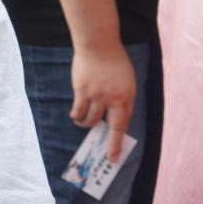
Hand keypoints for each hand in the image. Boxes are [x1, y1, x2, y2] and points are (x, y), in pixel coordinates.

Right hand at [70, 43, 136, 161]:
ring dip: (86, 124)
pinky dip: (76, 115)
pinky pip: (78, 110)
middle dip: (111, 145)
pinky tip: (75, 115)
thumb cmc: (114, 61)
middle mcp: (113, 99)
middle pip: (111, 128)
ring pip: (90, 120)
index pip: (124, 124)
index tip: (115, 156)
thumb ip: (122, 97)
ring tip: (83, 123)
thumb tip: (116, 114)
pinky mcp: (81, 90)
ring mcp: (96, 95)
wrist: (98, 46)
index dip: (119, 141)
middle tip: (108, 157)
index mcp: (127, 96)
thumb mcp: (127, 81)